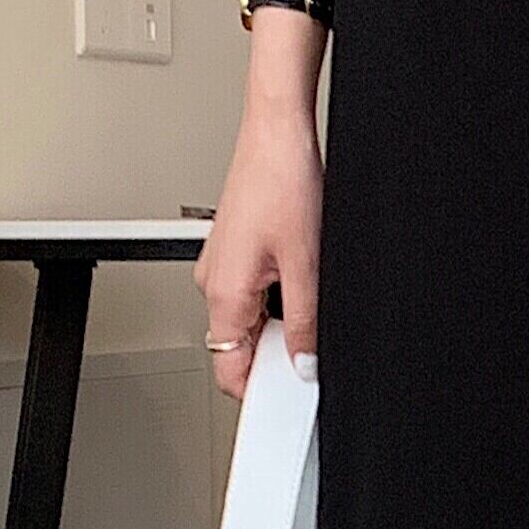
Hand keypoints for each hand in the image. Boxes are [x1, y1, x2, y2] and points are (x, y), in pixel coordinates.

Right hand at [195, 100, 321, 400]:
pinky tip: (302, 272)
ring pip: (250, 320)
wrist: (277, 133)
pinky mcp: (235, 252)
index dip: (263, 392)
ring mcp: (221, 267)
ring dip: (281, 320)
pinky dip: (278, 295)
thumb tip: (306, 364)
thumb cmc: (283, 182)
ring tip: (309, 290)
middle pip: (241, 348)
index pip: (229, 372)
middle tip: (314, 341)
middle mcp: (214, 284)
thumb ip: (306, 322)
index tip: (293, 396)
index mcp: (223, 295)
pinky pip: (253, 292)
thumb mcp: (308, 264)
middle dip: (278, 353)